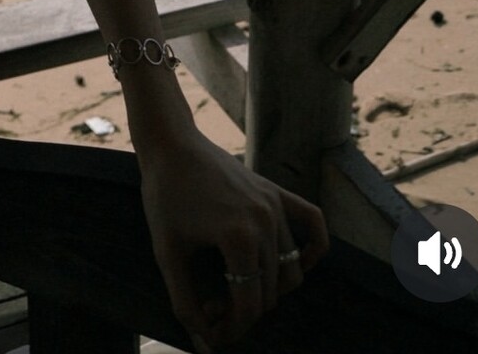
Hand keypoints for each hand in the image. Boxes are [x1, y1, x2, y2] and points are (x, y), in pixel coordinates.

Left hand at [137, 128, 328, 351]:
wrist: (170, 144)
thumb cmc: (163, 196)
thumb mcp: (166, 253)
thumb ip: (184, 302)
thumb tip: (203, 341)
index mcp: (239, 239)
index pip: (249, 307)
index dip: (230, 330)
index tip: (210, 332)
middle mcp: (266, 223)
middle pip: (269, 294)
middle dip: (240, 309)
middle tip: (208, 302)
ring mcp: (275, 206)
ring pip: (290, 272)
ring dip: (265, 290)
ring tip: (230, 284)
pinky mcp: (277, 192)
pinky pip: (313, 224)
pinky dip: (313, 250)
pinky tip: (297, 265)